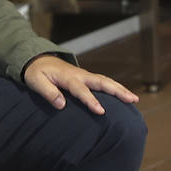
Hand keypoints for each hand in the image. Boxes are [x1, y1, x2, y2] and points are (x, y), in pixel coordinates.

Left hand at [24, 54, 139, 114]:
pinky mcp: (86, 78)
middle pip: (102, 82)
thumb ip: (48, 93)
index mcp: (68, 77)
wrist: (38, 59)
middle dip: (117, 91)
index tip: (101, 111)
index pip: (81, 90)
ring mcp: (84, 75)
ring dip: (120, 89)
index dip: (91, 100)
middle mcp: (80, 75)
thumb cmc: (37, 73)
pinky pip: (103, 82)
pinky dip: (114, 88)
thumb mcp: (36, 82)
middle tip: (132, 99)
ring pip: (105, 81)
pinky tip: (123, 96)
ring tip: (134, 99)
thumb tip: (61, 105)